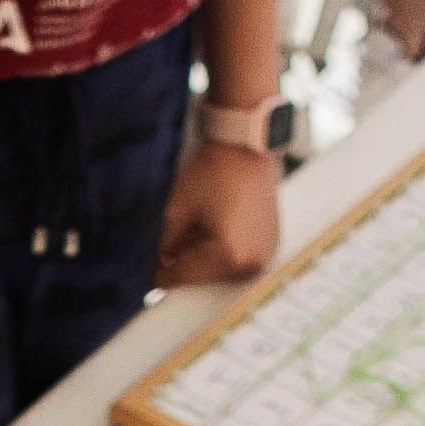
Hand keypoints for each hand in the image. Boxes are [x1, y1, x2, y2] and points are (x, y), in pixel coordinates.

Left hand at [157, 140, 281, 286]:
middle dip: (187, 263)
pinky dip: (224, 250)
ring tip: (199, 228)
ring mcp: (265, 255)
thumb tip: (164, 263)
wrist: (247, 148)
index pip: (187, 275)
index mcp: (229, 255)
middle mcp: (251, 262)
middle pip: (206, 277)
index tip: (154, 277)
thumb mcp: (178, 210)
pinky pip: (240, 258)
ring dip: (206, 258)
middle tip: (173, 248)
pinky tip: (217, 227)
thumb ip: (167, 244)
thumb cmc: (214, 172)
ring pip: (222, 270)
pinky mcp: (270, 245)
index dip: (164, 275)